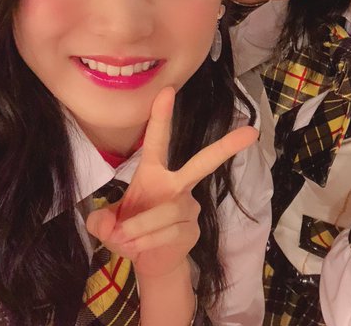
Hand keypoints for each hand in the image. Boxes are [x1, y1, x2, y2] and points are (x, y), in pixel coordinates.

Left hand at [86, 87, 258, 278]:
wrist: (149, 260)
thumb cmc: (129, 232)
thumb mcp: (106, 226)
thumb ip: (100, 221)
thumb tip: (109, 223)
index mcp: (154, 173)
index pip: (157, 141)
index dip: (161, 116)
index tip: (167, 90)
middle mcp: (177, 184)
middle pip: (202, 163)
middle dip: (225, 147)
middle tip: (250, 133)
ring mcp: (189, 206)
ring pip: (166, 211)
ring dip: (139, 228)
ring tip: (126, 238)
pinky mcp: (194, 228)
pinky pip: (169, 232)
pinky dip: (147, 241)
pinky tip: (142, 247)